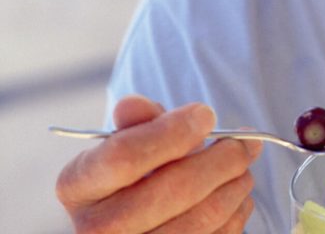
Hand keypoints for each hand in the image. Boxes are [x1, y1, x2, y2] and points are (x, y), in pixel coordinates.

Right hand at [56, 95, 262, 232]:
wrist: (136, 224)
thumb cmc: (136, 174)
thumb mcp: (129, 142)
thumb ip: (137, 121)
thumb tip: (133, 105)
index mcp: (78, 185)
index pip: (124, 156)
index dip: (172, 131)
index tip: (206, 114)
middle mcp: (96, 229)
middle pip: (173, 189)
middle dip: (222, 159)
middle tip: (244, 142)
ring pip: (204, 217)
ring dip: (236, 185)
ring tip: (243, 167)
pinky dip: (237, 212)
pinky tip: (236, 196)